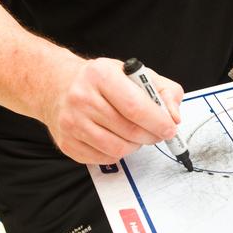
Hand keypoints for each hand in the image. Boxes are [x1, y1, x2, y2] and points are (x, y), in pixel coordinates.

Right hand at [42, 57, 183, 164]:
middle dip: (151, 136)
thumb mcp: (134, 73)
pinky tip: (116, 138)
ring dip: (135, 146)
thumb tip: (174, 116)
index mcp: (100, 75)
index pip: (136, 107)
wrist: (58, 85)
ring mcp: (71, 123)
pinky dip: (117, 152)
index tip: (170, 127)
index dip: (158, 121)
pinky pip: (104, 158)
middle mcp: (82, 98)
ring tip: (135, 134)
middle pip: (129, 131)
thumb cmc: (100, 80)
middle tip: (157, 132)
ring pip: (118, 149)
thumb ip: (163, 90)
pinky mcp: (67, 143)